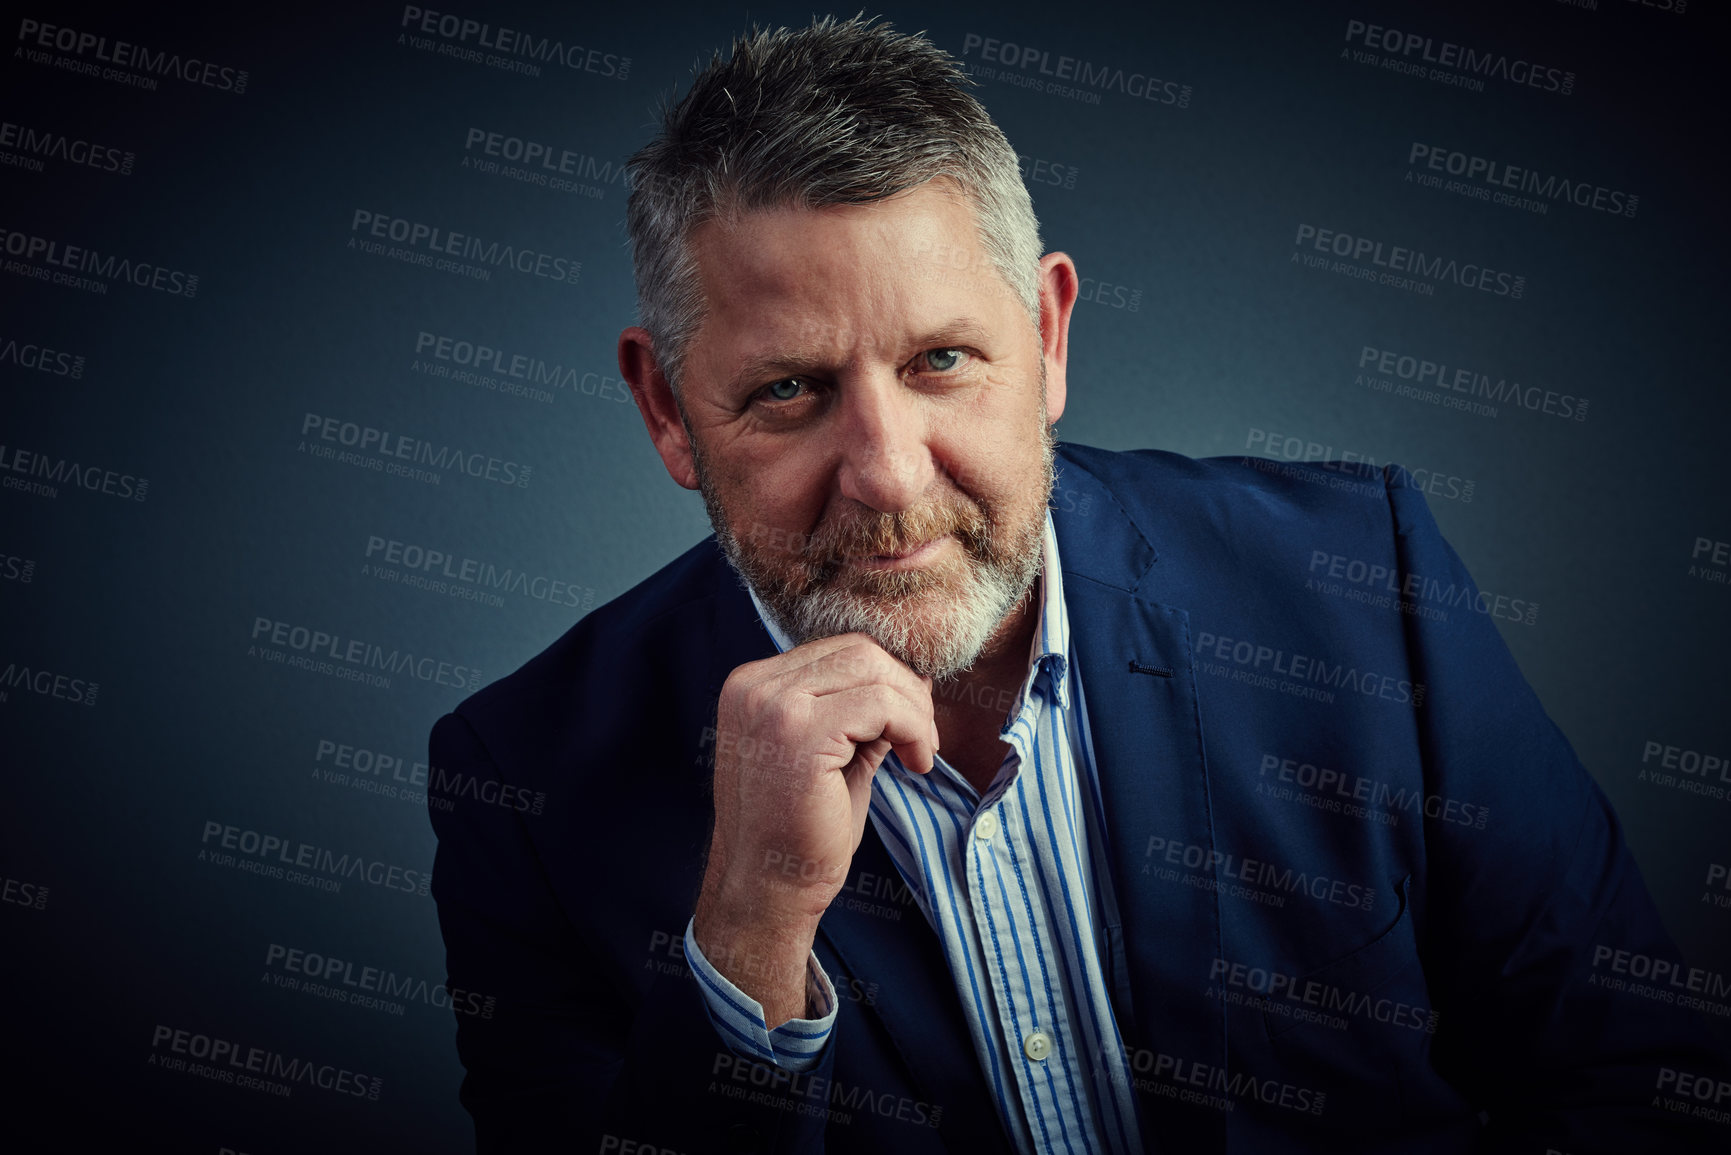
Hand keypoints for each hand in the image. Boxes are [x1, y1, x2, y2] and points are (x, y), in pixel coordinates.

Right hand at [692, 633, 936, 1026]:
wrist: (767, 891)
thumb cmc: (800, 833)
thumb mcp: (833, 757)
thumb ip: (861, 714)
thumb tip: (913, 679)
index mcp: (752, 686)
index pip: (839, 649)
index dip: (889, 677)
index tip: (914, 718)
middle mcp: (753, 686)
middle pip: (859, 650)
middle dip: (906, 689)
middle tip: (925, 738)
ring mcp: (771, 706)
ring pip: (873, 670)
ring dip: (913, 710)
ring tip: (921, 752)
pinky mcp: (797, 733)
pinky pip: (880, 704)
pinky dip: (912, 728)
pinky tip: (916, 764)